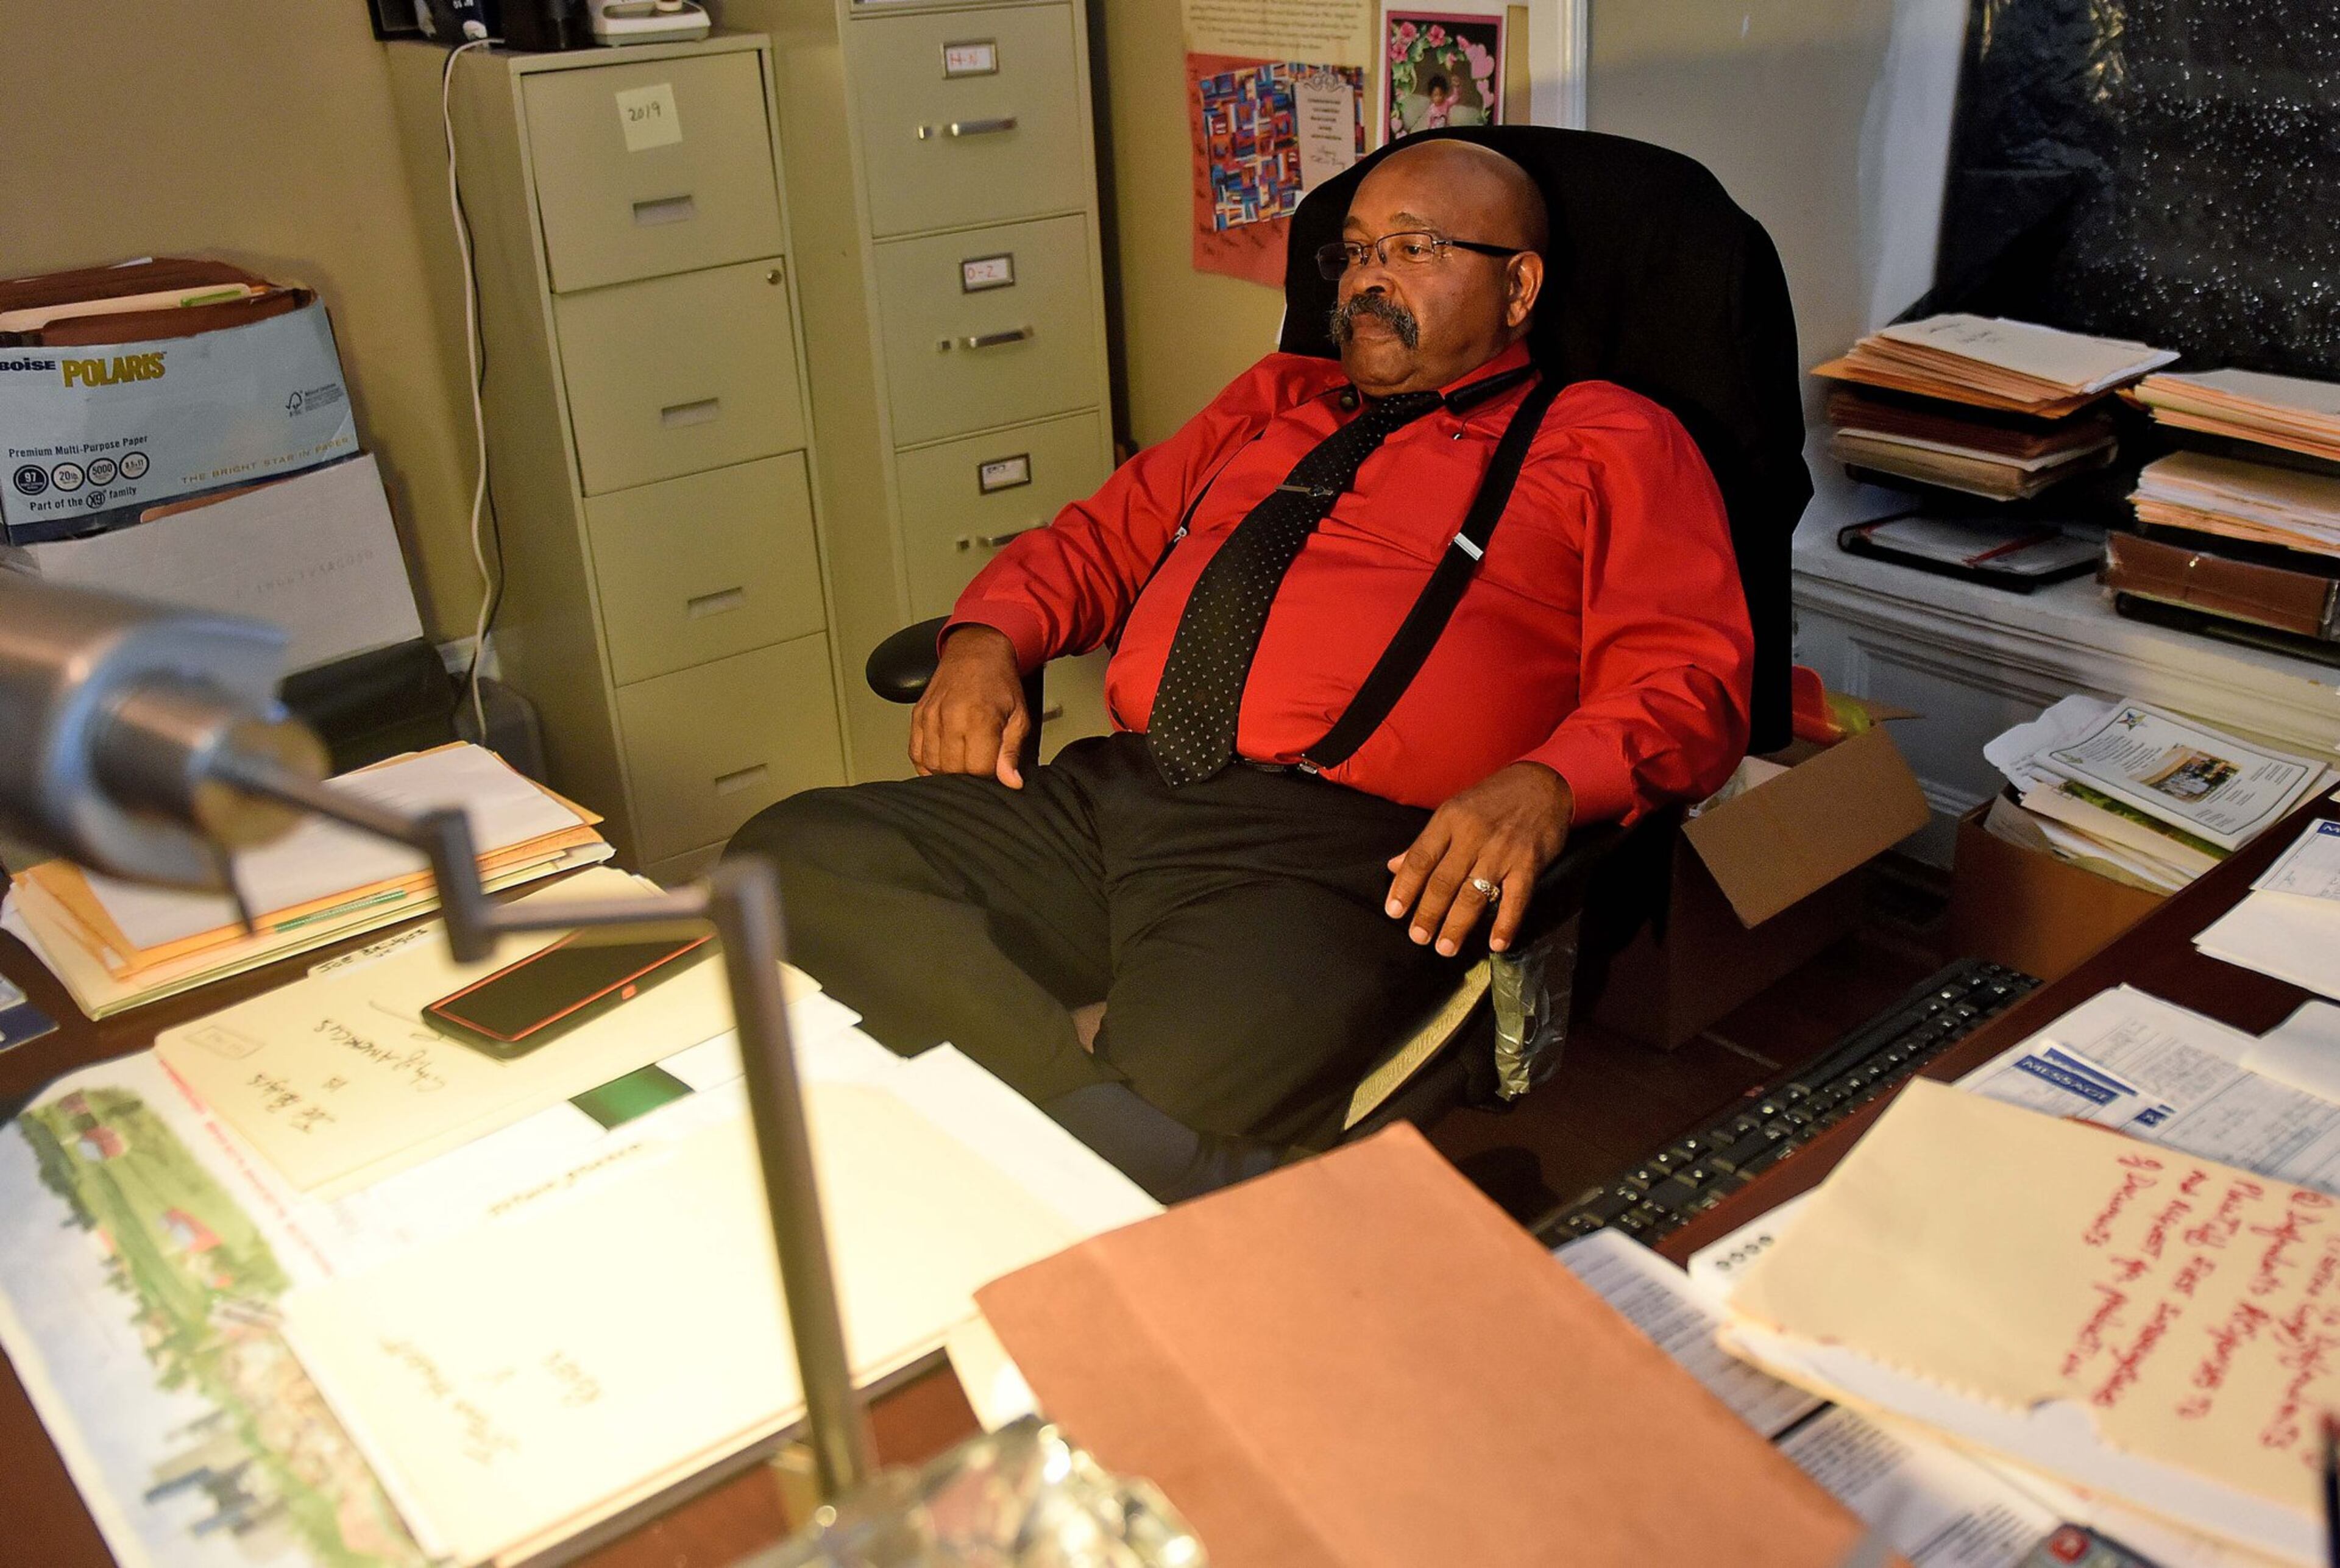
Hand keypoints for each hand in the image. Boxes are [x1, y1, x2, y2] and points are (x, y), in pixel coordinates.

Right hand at [910, 626, 1030, 787]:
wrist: (976, 652)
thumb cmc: (1000, 684)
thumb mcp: (1018, 717)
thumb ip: (1011, 752)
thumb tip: (1011, 782)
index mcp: (979, 718)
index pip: (978, 769)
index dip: (989, 774)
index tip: (994, 765)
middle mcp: (950, 718)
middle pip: (953, 770)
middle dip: (969, 773)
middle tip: (980, 760)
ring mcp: (930, 717)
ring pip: (933, 765)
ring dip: (948, 770)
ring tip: (963, 759)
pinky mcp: (917, 716)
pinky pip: (916, 754)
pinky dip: (928, 763)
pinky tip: (943, 759)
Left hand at [1384, 762, 1573, 955]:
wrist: (1542, 784)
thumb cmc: (1492, 799)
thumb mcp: (1454, 811)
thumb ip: (1426, 842)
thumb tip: (1394, 867)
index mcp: (1449, 820)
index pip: (1420, 858)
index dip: (1405, 887)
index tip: (1394, 912)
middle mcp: (1473, 835)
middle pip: (1444, 881)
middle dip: (1428, 913)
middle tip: (1418, 937)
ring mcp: (1501, 850)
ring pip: (1473, 894)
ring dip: (1458, 925)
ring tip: (1445, 948)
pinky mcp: (1529, 863)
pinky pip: (1516, 899)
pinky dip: (1506, 923)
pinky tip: (1496, 944)